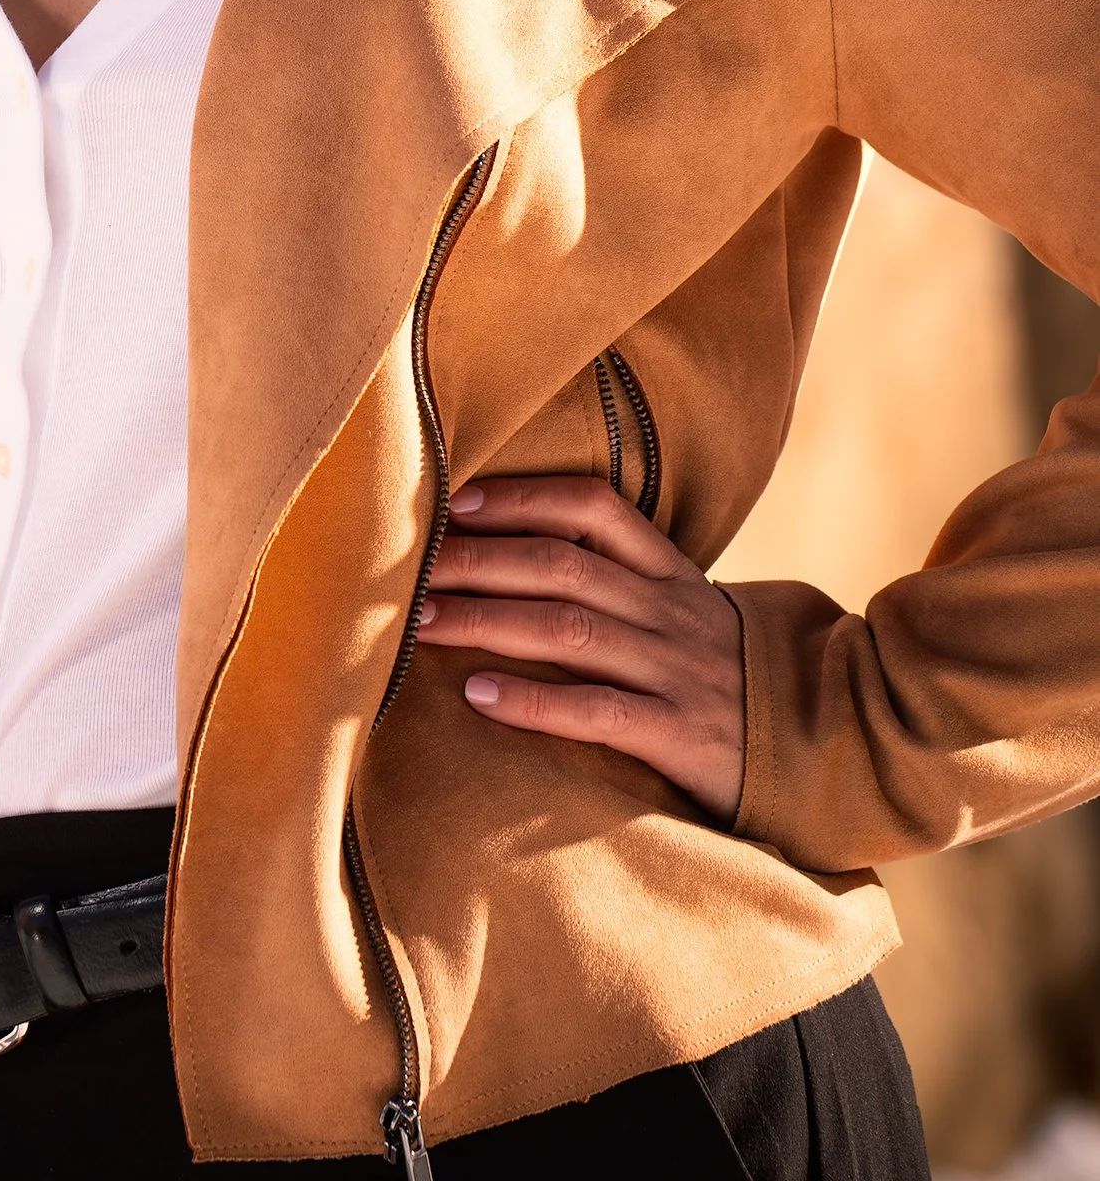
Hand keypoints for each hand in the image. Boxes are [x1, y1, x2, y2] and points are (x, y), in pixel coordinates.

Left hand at [417, 473, 744, 823]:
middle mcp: (670, 611)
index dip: (523, 497)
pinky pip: (599, 709)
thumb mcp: (686, 612)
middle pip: (562, 565)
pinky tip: (479, 695)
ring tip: (422, 624)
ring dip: (487, 620)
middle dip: (480, 560)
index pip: (594, 508)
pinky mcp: (683, 735)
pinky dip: (533, 700)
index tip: (458, 501)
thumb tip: (518, 555)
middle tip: (413, 567)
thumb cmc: (727, 675)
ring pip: (570, 628)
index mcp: (670, 572)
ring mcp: (677, 671)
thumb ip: (622, 582)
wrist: (826, 742)